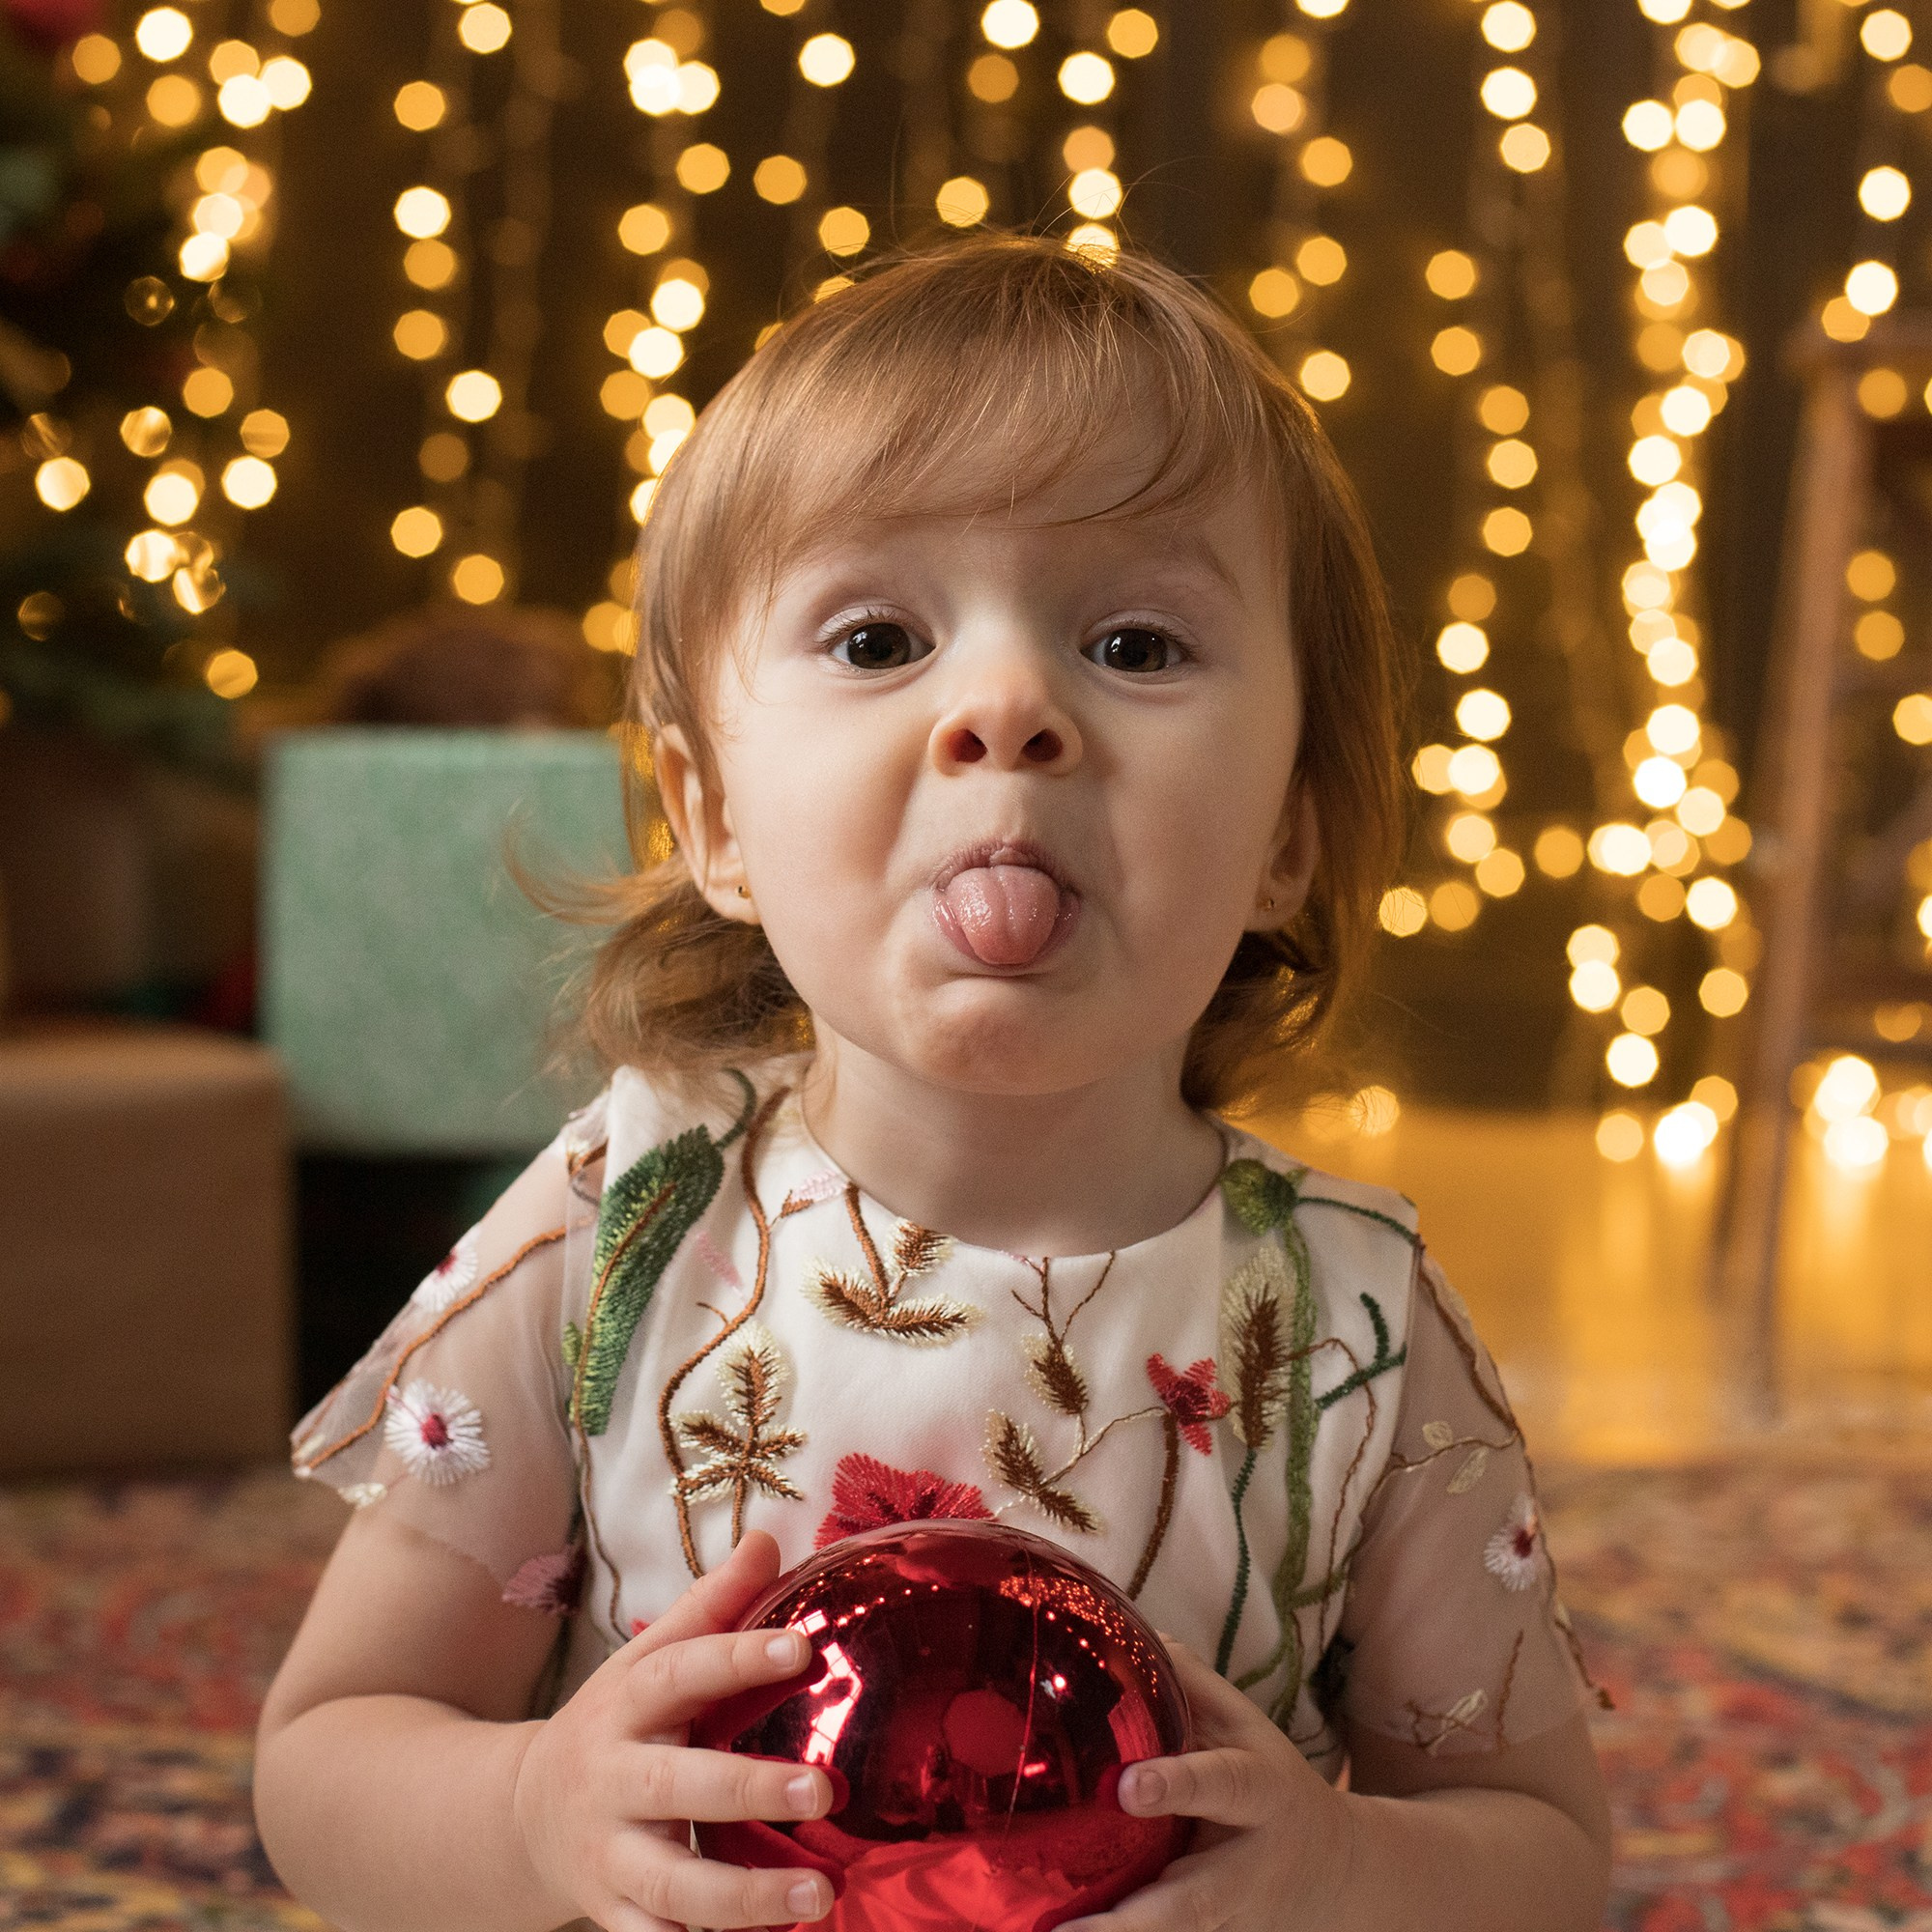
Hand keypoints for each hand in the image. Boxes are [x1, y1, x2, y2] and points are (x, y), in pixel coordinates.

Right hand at [510, 1532, 835, 1931]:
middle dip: (749, 1790)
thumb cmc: (618, 1722)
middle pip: (679, 1785)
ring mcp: (611, 1854)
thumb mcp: (651, 1655)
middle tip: (824, 1790)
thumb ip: (713, 1602)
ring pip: (673, 1884)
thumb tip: (771, 1537)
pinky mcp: (613, 1914)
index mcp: (629, 1701)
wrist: (523, 1814)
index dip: (739, 1656)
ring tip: (819, 1897)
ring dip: (745, 1897)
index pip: (683, 1670)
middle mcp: (614, 1778)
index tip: (804, 1647)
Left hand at [1060, 1638, 1353, 1931]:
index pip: (1222, 1785)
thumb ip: (1188, 1682)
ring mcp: (1225, 1919)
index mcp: (1259, 1795)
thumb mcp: (1243, 1723)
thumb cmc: (1265, 1774)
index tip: (1127, 1788)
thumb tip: (1119, 1629)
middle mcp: (1242, 1867)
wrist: (1334, 1869)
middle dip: (1132, 1922)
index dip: (1178, 1785)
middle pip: (1189, 1904)